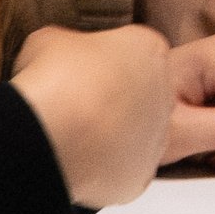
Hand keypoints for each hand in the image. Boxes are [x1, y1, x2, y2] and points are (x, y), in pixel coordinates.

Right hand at [9, 22, 178, 206]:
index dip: (106, 61)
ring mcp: (157, 137)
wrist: (50, 133)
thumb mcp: (51, 39)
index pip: (136, 50)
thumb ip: (70, 45)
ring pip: (138, 135)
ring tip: (73, 135)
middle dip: (116, 98)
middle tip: (78, 103)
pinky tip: (76, 160)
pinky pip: (124, 169)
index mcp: (149, 50)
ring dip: (112, 135)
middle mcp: (164, 93)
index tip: (82, 70)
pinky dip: (104, 167)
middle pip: (144, 93)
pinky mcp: (143, 174)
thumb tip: (63, 56)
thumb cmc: (54, 78)